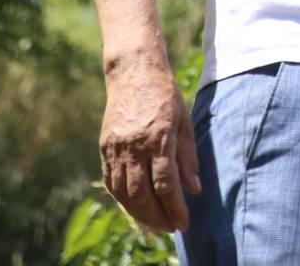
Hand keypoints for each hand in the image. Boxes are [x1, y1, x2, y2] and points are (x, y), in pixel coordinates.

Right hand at [99, 64, 201, 232]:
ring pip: (124, 193)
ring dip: (140, 214)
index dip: (175, 208)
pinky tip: (136, 206)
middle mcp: (134, 144)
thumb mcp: (184, 121)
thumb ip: (188, 157)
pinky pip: (111, 183)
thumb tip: (194, 190)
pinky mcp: (104, 147)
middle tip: (172, 227)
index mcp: (157, 136)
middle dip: (158, 217)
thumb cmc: (165, 95)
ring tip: (156, 222)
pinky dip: (123, 199)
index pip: (165, 184)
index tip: (184, 222)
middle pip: (142, 194)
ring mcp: (116, 147)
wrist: (133, 71)